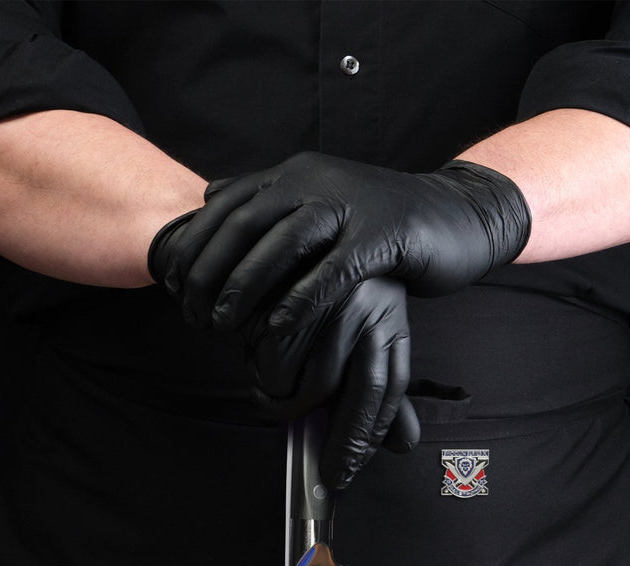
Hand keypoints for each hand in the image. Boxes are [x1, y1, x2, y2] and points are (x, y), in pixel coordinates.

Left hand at [156, 151, 530, 332]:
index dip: (194, 245)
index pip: (228, 205)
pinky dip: (301, 299)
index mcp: (297, 173)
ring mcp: (351, 206)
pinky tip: (276, 328)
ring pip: (283, 244)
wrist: (456, 212)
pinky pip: (332, 271)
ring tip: (223, 325)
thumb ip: (267, 198)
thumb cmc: (380, 220)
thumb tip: (211, 194)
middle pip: (246, 224)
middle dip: (210, 272)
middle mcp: (318, 180)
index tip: (172, 284)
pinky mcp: (382, 236)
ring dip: (246, 288)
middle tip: (192, 314)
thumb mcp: (318, 199)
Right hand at [241, 276, 418, 488]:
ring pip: (314, 387)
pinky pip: (276, 368)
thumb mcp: (356, 337)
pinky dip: (261, 379)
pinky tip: (252, 359)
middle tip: (329, 476)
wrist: (270, 232)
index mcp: (389, 316)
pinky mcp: (290, 298)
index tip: (352, 470)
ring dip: (288, 404)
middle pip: (363, 394)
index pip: (392, 386)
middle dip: (344, 445)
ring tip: (272, 390)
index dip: (373, 434)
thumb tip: (406, 444)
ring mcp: (332, 300)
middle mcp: (370, 306)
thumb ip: (378, 392)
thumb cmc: (312, 295)